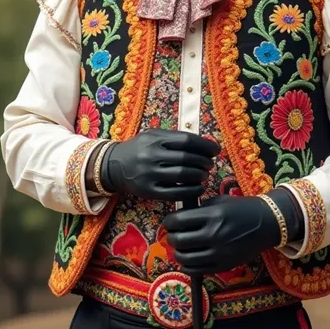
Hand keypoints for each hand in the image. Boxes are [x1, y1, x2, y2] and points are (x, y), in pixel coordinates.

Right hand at [100, 129, 218, 201]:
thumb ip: (174, 138)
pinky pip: (174, 193)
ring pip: (182, 175)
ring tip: (205, 175)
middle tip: (211, 164)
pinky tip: (198, 188)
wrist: (114, 165)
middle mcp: (151, 155)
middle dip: (204, 161)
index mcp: (155, 138)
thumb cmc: (139, 148)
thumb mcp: (153, 135)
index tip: (215, 150)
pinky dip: (191, 191)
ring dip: (199, 175)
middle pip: (186, 158)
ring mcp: (149, 174)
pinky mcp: (148, 191)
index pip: (186, 140)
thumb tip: (203, 143)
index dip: (204, 145)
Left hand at [163, 195, 279, 274]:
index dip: (169, 222)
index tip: (169, 222)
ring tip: (179, 247)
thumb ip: (200, 210)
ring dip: (178, 252)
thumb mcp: (219, 202)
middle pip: (180, 240)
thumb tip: (179, 218)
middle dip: (172, 237)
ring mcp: (219, 253)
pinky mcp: (223, 265)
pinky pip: (197, 270)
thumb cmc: (240, 208)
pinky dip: (187, 265)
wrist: (264, 224)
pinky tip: (188, 259)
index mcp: (213, 216)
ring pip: (186, 258)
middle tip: (173, 234)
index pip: (179, 221)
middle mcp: (214, 235)